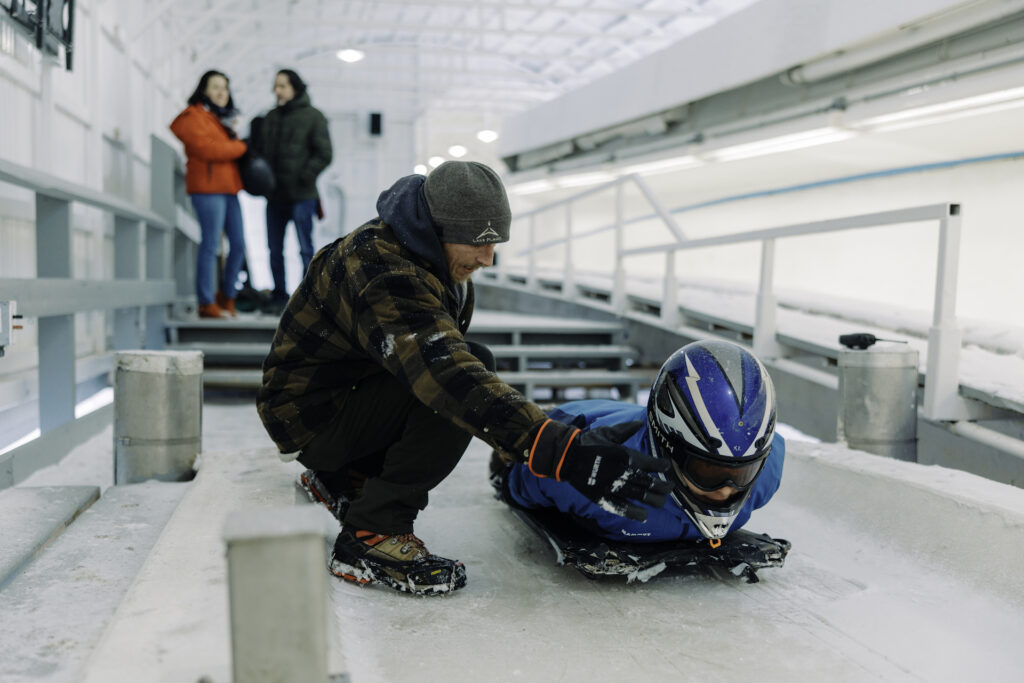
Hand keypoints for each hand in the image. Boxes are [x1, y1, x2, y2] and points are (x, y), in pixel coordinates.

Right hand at [527, 420, 672, 520]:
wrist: (565, 455)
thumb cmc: (588, 442)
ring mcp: (612, 486)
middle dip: (663, 487)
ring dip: (654, 500)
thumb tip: (640, 423)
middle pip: (649, 483)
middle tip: (669, 488)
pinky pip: (621, 508)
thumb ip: (626, 429)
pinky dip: (634, 513)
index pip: (650, 464)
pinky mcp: (601, 497)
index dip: (662, 467)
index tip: (667, 468)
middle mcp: (621, 472)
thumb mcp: (608, 432)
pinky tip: (643, 515)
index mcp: (624, 455)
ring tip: (661, 501)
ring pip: (639, 497)